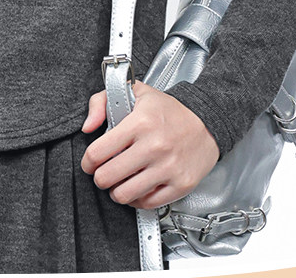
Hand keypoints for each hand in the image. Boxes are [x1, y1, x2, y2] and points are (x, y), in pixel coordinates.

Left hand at [79, 81, 219, 209]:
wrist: (207, 123)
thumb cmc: (169, 110)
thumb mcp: (134, 92)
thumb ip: (102, 102)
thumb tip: (87, 127)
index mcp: (140, 122)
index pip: (98, 152)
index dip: (88, 161)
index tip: (90, 163)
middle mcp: (154, 146)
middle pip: (108, 177)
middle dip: (100, 177)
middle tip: (104, 173)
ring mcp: (168, 168)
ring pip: (124, 195)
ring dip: (116, 191)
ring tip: (119, 182)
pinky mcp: (180, 185)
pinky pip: (147, 204)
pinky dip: (136, 199)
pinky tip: (137, 187)